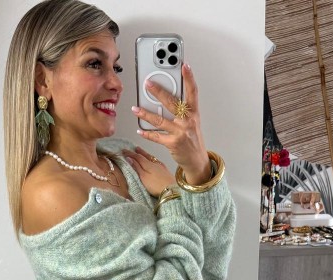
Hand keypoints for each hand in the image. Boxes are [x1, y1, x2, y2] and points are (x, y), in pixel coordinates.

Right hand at [121, 146, 175, 196]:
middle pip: (145, 155)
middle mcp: (154, 163)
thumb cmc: (156, 185)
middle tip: (134, 148)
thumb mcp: (143, 177)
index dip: (130, 154)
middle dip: (138, 152)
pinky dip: (152, 159)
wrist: (172, 190)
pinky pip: (156, 161)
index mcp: (148, 164)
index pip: (137, 157)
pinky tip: (153, 160)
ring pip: (151, 158)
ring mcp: (161, 166)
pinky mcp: (165, 171)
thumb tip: (129, 158)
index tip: (123, 150)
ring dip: (145, 154)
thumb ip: (136, 167)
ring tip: (141, 152)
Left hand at [131, 63, 211, 185]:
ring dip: (145, 113)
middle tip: (148, 83)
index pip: (193, 92)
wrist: (197, 161)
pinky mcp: (172, 143)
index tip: (184, 66)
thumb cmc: (193, 140)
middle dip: (158, 92)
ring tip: (135, 108)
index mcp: (193, 113)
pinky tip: (139, 129)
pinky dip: (147, 133)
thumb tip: (166, 99)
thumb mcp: (192, 122)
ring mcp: (180, 132)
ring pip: (160, 120)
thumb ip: (183, 111)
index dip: (189, 78)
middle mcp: (187, 121)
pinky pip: (156, 136)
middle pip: (171, 103)